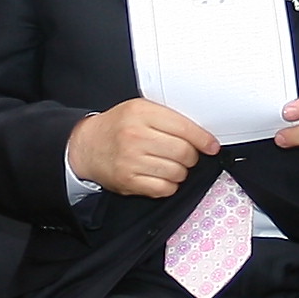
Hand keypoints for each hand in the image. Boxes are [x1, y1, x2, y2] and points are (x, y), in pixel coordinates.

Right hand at [68, 96, 219, 199]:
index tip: (211, 146)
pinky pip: (164, 188)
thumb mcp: (139, 109)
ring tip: (169, 164)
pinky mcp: (128, 181)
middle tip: (185, 154)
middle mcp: (135, 135)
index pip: (184, 128)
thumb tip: (201, 135)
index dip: (203, 139)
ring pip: (177, 172)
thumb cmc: (117, 127)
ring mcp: (131, 160)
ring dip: (180, 171)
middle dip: (190, 156)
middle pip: (183, 152)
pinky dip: (168, 185)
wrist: (87, 146)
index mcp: (141, 112)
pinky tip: (160, 175)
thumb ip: (167, 117)